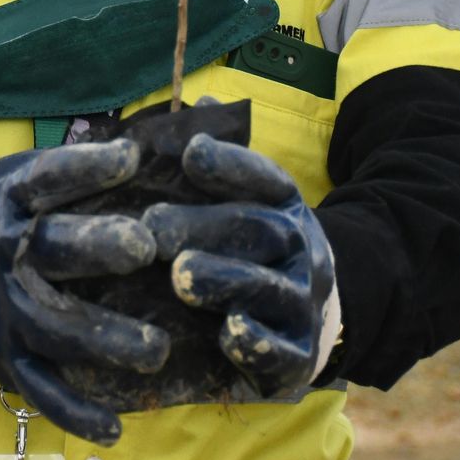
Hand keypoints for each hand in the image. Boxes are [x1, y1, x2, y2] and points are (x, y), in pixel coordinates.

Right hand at [0, 141, 164, 443]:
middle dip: (97, 247)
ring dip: (104, 338)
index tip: (130, 159)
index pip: (46, 178)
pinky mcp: (6, 356)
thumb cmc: (0, 213)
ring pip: (52, 327)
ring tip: (155, 349)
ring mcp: (4, 310)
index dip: (85, 167)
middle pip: (50, 250)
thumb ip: (75, 169)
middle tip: (146, 247)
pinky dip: (75, 412)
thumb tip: (147, 147)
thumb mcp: (20, 177)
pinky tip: (115, 426)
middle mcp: (4, 253)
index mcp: (10, 201)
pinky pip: (41, 389)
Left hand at [141, 133, 339, 396]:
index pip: (267, 179)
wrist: (307, 320)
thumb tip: (201, 102)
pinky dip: (257, 342)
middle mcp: (301, 250)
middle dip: (205, 226)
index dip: (232, 164)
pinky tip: (228, 330)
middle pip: (261, 230)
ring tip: (181, 276)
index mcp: (286, 207)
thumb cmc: (250, 250)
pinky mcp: (298, 357)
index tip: (191, 152)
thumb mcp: (243, 202)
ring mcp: (303, 303)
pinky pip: (282, 350)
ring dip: (225, 280)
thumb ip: (220, 160)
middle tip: (151, 226)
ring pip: (268, 288)